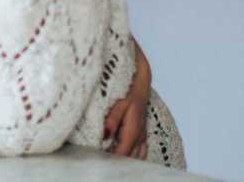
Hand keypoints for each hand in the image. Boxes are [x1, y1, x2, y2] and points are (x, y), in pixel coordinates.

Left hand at [104, 40, 151, 158]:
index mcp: (133, 126)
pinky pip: (140, 149)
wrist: (141, 78)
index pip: (123, 151)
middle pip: (131, 156)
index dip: (113, 159)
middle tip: (106, 165)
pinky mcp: (141, 131)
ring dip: (128, 161)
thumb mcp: (119, 101)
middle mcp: (139, 133)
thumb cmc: (128, 88)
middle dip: (120, 163)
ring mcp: (142, 132)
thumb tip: (106, 135)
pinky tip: (124, 159)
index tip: (101, 164)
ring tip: (113, 164)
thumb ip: (112, 118)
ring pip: (138, 155)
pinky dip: (133, 156)